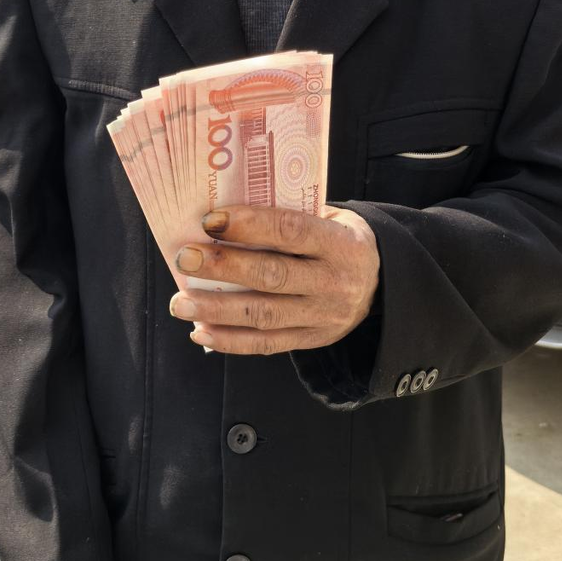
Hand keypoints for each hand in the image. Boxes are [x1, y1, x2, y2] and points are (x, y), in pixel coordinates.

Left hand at [170, 204, 379, 355]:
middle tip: (185, 258)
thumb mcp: (330, 217)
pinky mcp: (312, 340)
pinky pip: (267, 344)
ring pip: (264, 315)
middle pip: (272, 275)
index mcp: (340, 242)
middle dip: (224, 267)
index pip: (291, 231)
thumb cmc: (338, 238)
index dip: (249, 225)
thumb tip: (225, 216)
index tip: (210, 220)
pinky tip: (200, 331)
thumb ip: (290, 216)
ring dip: (216, 309)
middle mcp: (334, 282)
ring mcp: (323, 316)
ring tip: (180, 303)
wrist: (381, 282)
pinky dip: (230, 341)